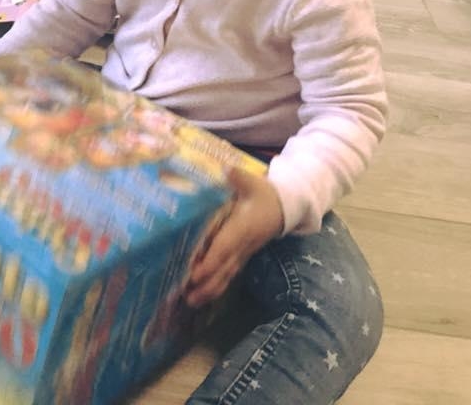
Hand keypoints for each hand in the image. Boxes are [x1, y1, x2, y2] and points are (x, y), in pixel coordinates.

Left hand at [185, 167, 283, 307]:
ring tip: (190, 302)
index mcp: (242, 228)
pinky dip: (216, 287)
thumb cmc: (265, 194)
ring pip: (226, 277)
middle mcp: (242, 245)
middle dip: (205, 284)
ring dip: (209, 291)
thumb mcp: (252, 182)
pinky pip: (229, 275)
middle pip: (223, 270)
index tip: (193, 274)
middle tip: (185, 296)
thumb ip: (238, 177)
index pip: (224, 248)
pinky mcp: (243, 257)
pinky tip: (203, 296)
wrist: (285, 207)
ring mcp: (243, 254)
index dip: (210, 262)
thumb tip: (225, 169)